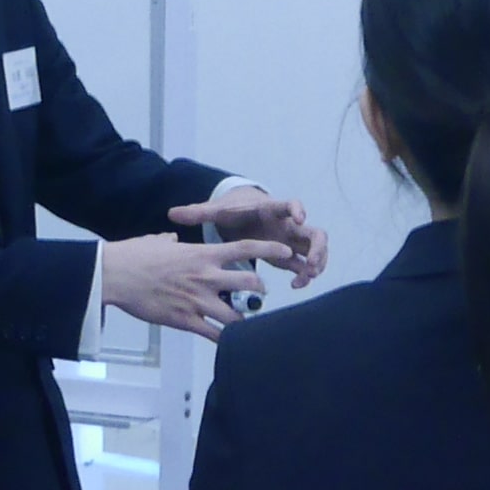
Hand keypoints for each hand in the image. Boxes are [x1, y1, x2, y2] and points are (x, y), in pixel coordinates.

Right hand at [102, 233, 293, 341]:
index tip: (286, 252)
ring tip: (248, 322)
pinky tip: (231, 345)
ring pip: (235, 314)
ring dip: (245, 319)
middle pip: (249, 283)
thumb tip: (172, 238)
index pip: (245, 249)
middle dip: (259, 290)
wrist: (117, 275)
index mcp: (202, 254)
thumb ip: (172, 240)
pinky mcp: (186, 320)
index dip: (270, 250)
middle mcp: (206, 277)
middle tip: (261, 293)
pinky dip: (224, 340)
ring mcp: (197, 300)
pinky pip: (213, 334)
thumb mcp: (158, 241)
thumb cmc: (135, 256)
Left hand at [166, 190, 327, 287]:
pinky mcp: (288, 253)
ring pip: (315, 249)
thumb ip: (198, 213)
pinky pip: (304, 263)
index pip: (289, 204)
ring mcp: (290, 239)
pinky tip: (296, 285)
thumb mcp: (217, 210)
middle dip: (318, 247)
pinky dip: (304, 274)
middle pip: (315, 231)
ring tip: (305, 279)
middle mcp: (286, 224)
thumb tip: (171, 213)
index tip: (300, 217)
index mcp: (270, 209)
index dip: (297, 209)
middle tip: (313, 263)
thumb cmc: (232, 209)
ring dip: (316, 263)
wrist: (243, 210)